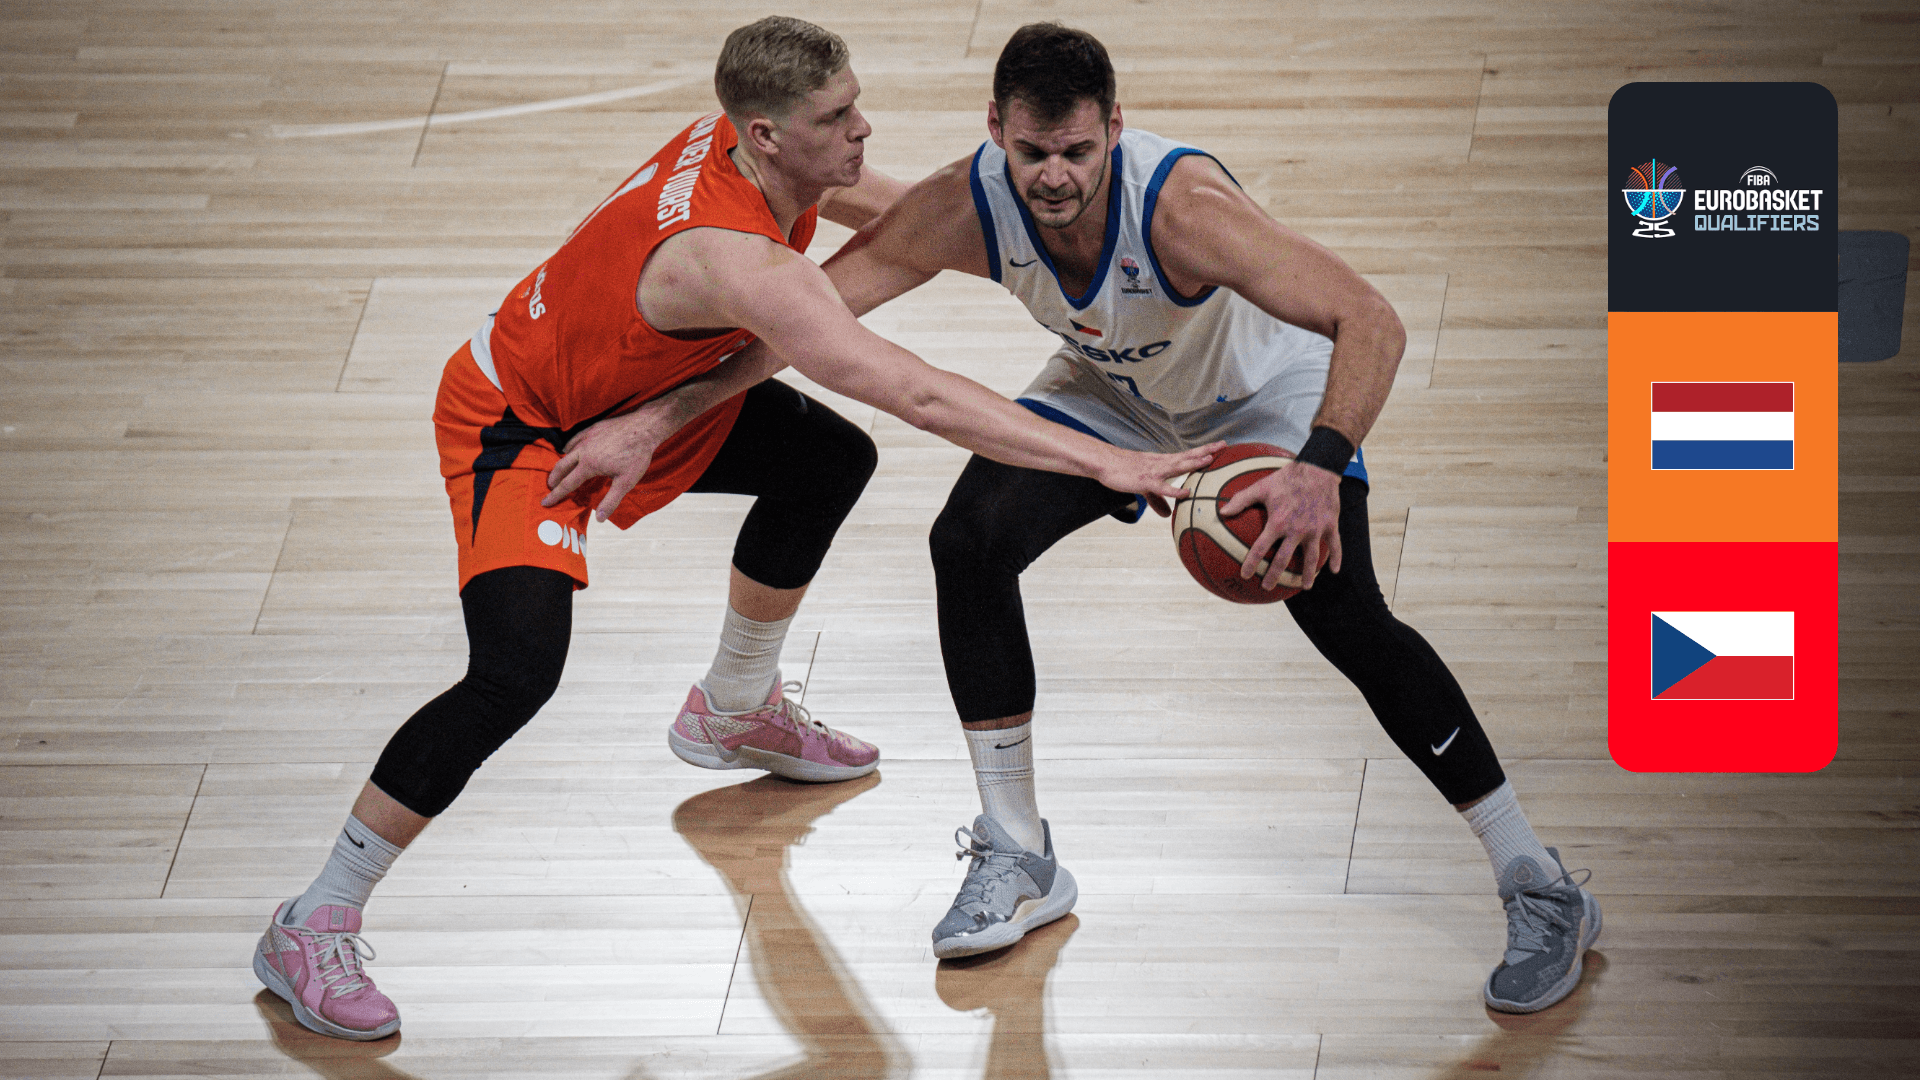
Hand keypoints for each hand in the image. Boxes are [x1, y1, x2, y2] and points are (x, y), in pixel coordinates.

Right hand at [542, 405, 670, 521]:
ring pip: (567, 451)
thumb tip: (599, 519)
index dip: (555, 495)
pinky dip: (569, 447)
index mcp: (589, 465)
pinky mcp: (592, 428)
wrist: (644, 427)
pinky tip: (571, 450)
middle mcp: (583, 450)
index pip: (567, 484)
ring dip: (561, 463)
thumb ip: (611, 501)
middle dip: (553, 478)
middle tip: (550, 487)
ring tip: (559, 472)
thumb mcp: (626, 482)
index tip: (544, 502)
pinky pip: (575, 439)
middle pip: (561, 466)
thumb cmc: (637, 456)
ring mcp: (587, 437)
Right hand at [1096, 441, 1225, 516]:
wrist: (1105, 463)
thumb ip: (1157, 500)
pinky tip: (1186, 493)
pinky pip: (1163, 487)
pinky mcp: (1145, 481)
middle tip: (1224, 445)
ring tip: (1210, 460)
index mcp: (1163, 462)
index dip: (1204, 450)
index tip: (1220, 446)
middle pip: (1188, 456)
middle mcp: (1162, 463)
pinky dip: (1175, 491)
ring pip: (1178, 466)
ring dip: (1194, 463)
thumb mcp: (1144, 487)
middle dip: (1206, 451)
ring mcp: (1155, 471)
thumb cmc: (1124, 472)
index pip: (1187, 454)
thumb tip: (1166, 515)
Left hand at [1219, 460, 1342, 590]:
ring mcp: (1315, 529)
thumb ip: (1241, 499)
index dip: (1251, 563)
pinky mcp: (1330, 525)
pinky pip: (1335, 545)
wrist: (1318, 468)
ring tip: (1305, 586)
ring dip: (1308, 574)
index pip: (1261, 548)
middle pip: (1284, 560)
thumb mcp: (1261, 486)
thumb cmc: (1287, 477)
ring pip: (1312, 558)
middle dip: (1274, 575)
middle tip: (1267, 588)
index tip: (1244, 575)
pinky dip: (1336, 558)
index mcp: (1278, 522)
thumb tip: (1221, 511)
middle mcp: (1296, 530)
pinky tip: (1334, 571)